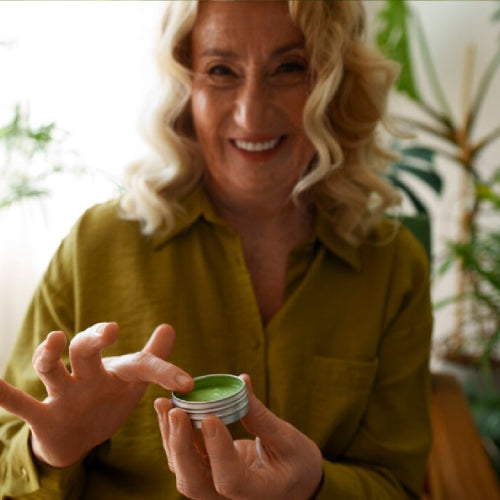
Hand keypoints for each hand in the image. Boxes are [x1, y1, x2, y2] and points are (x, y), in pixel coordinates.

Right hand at [0, 322, 192, 467]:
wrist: (76, 439)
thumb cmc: (108, 404)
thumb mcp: (132, 385)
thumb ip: (152, 360)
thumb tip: (169, 326)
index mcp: (114, 372)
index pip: (140, 364)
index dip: (164, 370)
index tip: (187, 384)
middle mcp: (88, 377)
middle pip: (86, 351)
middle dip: (94, 338)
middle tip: (109, 330)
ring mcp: (63, 394)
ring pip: (52, 370)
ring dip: (49, 355)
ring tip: (55, 339)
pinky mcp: (43, 416)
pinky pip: (20, 405)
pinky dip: (5, 395)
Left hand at [155, 374, 322, 499]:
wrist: (294, 482)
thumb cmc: (297, 462)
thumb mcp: (288, 441)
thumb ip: (261, 417)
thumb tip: (241, 382)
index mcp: (258, 494)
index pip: (229, 480)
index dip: (217, 450)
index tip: (210, 417)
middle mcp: (229, 499)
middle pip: (193, 483)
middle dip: (181, 446)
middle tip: (176, 411)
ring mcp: (214, 490)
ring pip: (183, 469)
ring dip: (171, 436)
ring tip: (164, 403)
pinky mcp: (207, 474)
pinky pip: (186, 457)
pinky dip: (176, 434)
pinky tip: (170, 408)